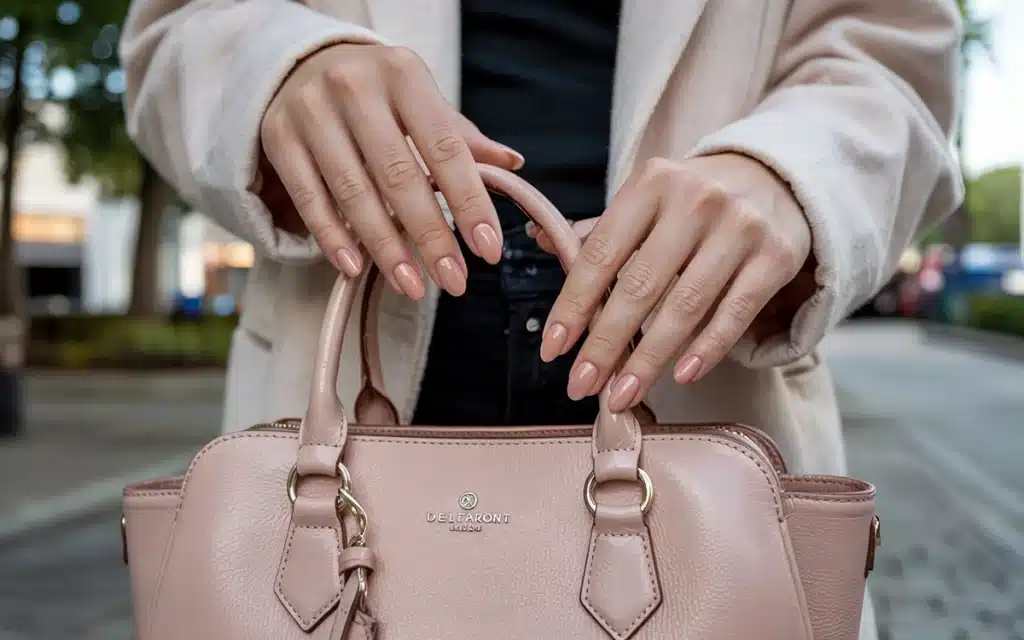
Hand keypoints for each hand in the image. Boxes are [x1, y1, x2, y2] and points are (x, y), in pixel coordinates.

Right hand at [259, 44, 524, 298]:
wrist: (299, 65)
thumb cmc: (377, 94)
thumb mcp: (421, 101)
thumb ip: (461, 138)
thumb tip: (512, 165)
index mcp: (403, 73)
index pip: (445, 148)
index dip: (469, 203)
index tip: (489, 250)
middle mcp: (355, 87)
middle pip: (400, 177)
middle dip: (431, 237)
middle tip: (454, 281)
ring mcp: (311, 112)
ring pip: (354, 194)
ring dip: (386, 248)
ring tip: (413, 286)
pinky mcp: (278, 138)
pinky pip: (310, 199)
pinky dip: (333, 238)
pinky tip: (356, 268)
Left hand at [537, 154, 813, 411]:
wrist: (776, 177)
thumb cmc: (692, 202)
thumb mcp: (646, 201)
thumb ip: (600, 230)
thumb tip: (541, 240)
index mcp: (651, 183)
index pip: (601, 253)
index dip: (573, 304)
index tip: (553, 348)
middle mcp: (696, 201)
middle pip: (640, 285)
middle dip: (605, 343)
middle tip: (581, 385)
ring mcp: (740, 228)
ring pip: (686, 306)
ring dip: (649, 359)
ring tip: (621, 395)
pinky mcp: (776, 257)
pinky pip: (735, 314)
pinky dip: (706, 349)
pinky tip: (680, 377)